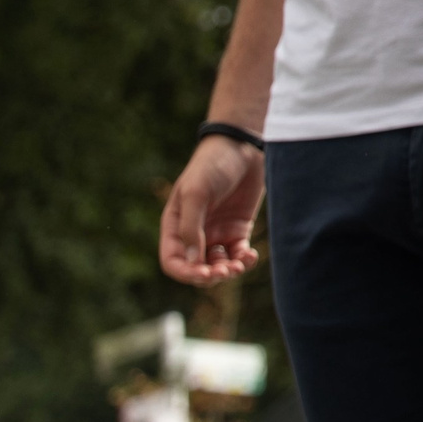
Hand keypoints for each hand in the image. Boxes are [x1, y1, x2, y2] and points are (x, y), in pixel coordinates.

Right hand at [159, 136, 264, 285]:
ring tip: (239, 265)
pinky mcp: (238, 229)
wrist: (243, 146)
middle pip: (196, 267)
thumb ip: (191, 228)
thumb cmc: (212, 166)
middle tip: (225, 271)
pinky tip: (249, 256)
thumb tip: (192, 262)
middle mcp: (194, 233)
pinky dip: (244, 260)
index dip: (185, 273)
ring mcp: (217, 233)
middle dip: (210, 275)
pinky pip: (238, 254)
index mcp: (175, 226)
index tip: (203, 274)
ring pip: (218, 265)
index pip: (173, 261)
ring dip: (228, 271)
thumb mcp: (196, 194)